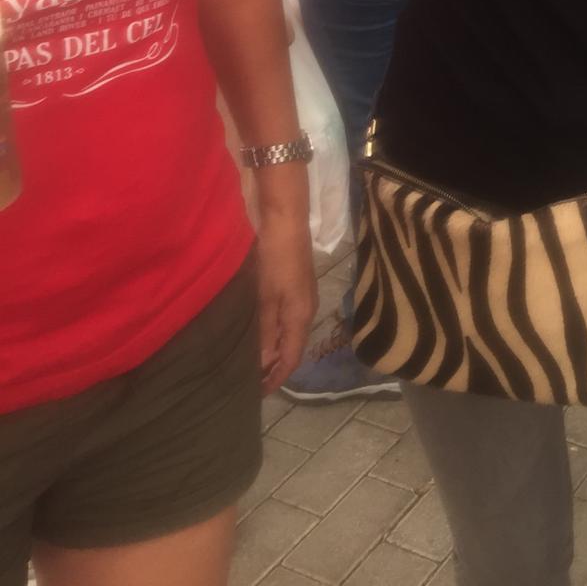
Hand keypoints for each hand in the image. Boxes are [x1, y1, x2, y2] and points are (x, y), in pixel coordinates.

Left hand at [256, 209, 316, 393]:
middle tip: (250, 379)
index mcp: (301, 317)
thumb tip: (262, 363)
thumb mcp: (265, 297)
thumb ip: (264, 331)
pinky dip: (274, 332)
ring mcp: (303, 297)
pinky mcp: (297, 286)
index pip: (291, 358)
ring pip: (289, 333)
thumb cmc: (275, 260)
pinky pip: (287, 319)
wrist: (286, 222)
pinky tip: (259, 331)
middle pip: (292, 348)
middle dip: (274, 366)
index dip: (277, 378)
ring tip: (251, 359)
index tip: (258, 393)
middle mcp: (306, 311)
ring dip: (273, 348)